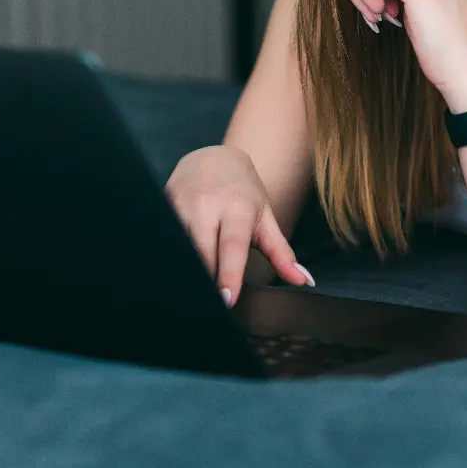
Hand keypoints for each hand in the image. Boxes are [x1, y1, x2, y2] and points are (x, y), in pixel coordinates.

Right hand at [165, 145, 313, 305]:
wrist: (211, 157)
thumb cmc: (243, 192)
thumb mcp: (265, 218)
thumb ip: (282, 252)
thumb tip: (305, 281)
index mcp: (236, 208)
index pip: (232, 246)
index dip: (229, 275)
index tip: (227, 301)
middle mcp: (206, 205)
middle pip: (202, 254)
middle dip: (207, 282)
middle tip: (213, 309)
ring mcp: (180, 204)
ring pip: (180, 250)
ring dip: (188, 273)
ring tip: (195, 295)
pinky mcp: (161, 205)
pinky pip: (165, 241)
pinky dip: (172, 259)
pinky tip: (178, 273)